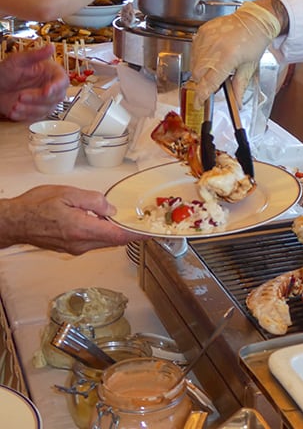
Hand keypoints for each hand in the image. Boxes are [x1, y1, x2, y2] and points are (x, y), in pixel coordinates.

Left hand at [0, 45, 68, 120]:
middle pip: (56, 97)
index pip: (62, 81)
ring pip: (46, 109)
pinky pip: (36, 117)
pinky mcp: (36, 111)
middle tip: (21, 96)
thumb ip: (35, 55)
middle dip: (38, 99)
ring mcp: (45, 101)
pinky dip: (24, 115)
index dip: (56, 87)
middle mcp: (51, 88)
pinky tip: (13, 110)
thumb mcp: (18, 60)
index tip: (46, 90)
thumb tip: (51, 47)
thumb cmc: (5, 71)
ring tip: (15, 104)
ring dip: (30, 108)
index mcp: (51, 73)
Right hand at [0, 186, 142, 253]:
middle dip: (128, 232)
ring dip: (114, 232)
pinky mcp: (71, 248)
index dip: (136, 235)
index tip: (150, 232)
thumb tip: (111, 209)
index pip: (117, 236)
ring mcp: (75, 249)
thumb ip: (94, 200)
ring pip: (104, 242)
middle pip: (113, 241)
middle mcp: (80, 243)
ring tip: (123, 220)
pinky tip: (101, 222)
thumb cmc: (35, 206)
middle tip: (140, 222)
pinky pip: (93, 242)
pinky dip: (102, 233)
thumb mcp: (67, 194)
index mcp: (82, 229)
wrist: (13, 222)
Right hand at [191, 0, 282, 103]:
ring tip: (216, 63)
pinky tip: (212, 54)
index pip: (209, 82)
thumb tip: (237, 103)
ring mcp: (206, 38)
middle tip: (213, 80)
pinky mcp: (203, 31)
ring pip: (194, 62)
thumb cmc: (255, 41)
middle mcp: (214, 48)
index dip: (202, 96)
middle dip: (202, 81)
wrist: (254, 20)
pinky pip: (194, 49)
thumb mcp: (250, 67)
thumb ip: (240, 86)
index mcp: (227, 58)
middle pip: (197, 74)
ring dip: (201, 69)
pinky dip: (200, 56)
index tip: (199, 103)